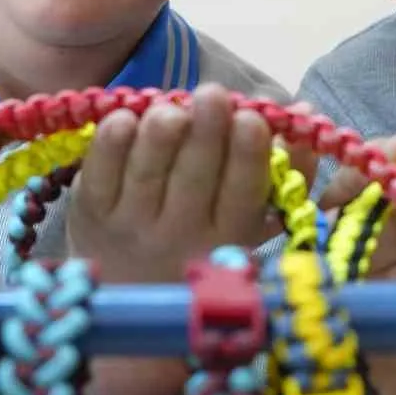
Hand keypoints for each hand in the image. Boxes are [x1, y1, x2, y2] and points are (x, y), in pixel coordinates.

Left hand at [66, 82, 275, 284]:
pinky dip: (112, 142)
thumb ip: (288, 169)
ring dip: (160, 133)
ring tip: (171, 109)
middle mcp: (179, 236)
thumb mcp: (252, 221)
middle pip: (194, 177)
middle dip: (205, 132)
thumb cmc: (202, 247)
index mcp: (228, 237)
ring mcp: (131, 226)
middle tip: (212, 93)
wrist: (130, 301)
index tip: (252, 117)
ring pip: (147, 172)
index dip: (248, 155)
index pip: (243, 193)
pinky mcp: (89, 215)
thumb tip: (306, 111)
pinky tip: (126, 117)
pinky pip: (100, 173)